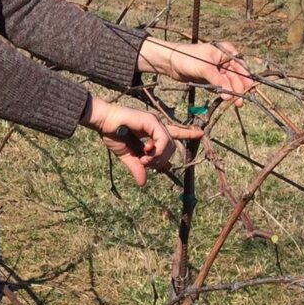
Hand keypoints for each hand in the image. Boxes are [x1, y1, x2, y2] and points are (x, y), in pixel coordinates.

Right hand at [82, 96, 201, 185]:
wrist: (103, 123)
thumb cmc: (112, 135)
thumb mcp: (127, 156)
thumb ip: (137, 167)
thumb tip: (143, 183)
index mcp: (152, 132)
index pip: (174, 133)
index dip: (187, 134)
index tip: (200, 133)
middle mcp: (156, 126)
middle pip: (172, 146)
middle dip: (162, 160)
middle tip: (146, 164)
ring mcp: (155, 123)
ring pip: (169, 145)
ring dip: (158, 157)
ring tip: (143, 160)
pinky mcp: (152, 122)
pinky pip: (164, 140)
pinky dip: (157, 151)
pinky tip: (146, 153)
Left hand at [138, 38, 254, 106]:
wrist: (170, 62)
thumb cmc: (187, 58)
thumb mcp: (205, 68)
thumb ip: (218, 81)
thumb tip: (229, 95)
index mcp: (226, 51)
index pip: (240, 66)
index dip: (245, 79)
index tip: (248, 90)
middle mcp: (224, 60)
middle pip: (236, 76)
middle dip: (239, 88)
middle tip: (240, 101)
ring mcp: (218, 69)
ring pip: (229, 83)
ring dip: (232, 92)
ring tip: (236, 103)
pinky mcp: (211, 78)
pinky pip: (220, 86)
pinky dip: (223, 92)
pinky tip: (227, 99)